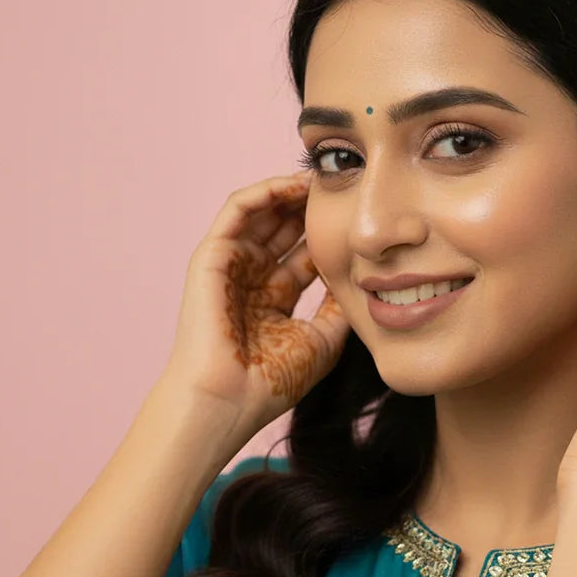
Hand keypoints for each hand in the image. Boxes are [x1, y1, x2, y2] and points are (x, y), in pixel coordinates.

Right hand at [163, 170, 350, 435]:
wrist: (228, 399)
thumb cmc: (269, 381)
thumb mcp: (322, 339)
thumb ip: (340, 307)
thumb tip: (364, 277)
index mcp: (273, 300)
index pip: (303, 254)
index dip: (329, 234)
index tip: (360, 219)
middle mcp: (250, 279)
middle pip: (284, 228)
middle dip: (311, 207)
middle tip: (344, 187)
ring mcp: (230, 266)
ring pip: (262, 213)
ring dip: (290, 193)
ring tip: (321, 178)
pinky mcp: (212, 256)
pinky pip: (238, 210)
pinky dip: (264, 193)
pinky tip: (293, 185)